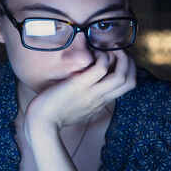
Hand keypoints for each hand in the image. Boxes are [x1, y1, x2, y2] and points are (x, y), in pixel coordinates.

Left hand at [22, 50, 136, 134]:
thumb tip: (86, 90)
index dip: (128, 71)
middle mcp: (100, 98)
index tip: (120, 60)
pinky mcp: (79, 85)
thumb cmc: (53, 115)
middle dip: (129, 63)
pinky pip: (100, 68)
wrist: (41, 122)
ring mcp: (91, 92)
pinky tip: (94, 53)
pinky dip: (102, 57)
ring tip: (111, 48)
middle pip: (129, 82)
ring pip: (120, 76)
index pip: (125, 87)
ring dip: (120, 58)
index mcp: (100, 103)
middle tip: (120, 51)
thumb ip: (85, 101)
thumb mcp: (76, 110)